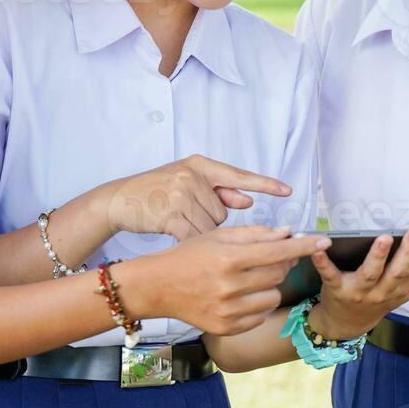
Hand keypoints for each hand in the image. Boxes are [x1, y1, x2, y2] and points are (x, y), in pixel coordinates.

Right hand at [97, 154, 293, 240]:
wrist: (120, 199)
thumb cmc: (157, 191)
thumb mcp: (186, 181)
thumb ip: (218, 189)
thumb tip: (247, 198)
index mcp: (200, 165)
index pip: (238, 174)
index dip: (264, 183)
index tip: (288, 190)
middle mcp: (192, 175)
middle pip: (223, 211)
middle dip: (211, 220)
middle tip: (189, 215)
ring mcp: (180, 194)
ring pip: (211, 227)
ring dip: (200, 233)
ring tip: (179, 222)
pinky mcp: (169, 213)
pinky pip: (194, 236)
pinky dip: (189, 242)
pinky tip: (176, 237)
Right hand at [119, 226, 330, 335]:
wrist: (158, 287)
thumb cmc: (189, 256)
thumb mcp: (218, 236)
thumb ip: (254, 234)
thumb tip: (286, 234)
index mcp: (229, 258)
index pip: (278, 251)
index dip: (304, 246)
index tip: (325, 241)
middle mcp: (230, 287)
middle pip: (278, 274)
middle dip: (280, 264)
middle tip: (268, 257)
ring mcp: (228, 311)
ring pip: (272, 297)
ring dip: (268, 286)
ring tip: (248, 279)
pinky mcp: (227, 328)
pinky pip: (260, 316)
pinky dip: (257, 305)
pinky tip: (239, 296)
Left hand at [305, 230, 408, 340]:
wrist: (345, 324)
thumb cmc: (377, 299)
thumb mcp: (404, 292)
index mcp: (401, 291)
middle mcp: (383, 293)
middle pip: (399, 272)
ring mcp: (359, 292)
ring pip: (370, 274)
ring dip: (377, 257)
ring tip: (384, 238)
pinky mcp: (335, 289)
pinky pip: (329, 274)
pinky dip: (323, 262)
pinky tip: (320, 248)